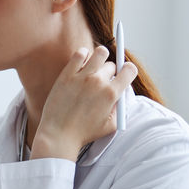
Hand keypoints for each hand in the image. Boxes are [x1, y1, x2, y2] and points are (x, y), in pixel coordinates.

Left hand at [33, 45, 136, 160]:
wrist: (59, 135)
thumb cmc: (84, 133)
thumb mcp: (111, 125)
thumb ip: (119, 107)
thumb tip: (121, 91)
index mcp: (111, 94)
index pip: (130, 69)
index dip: (128, 71)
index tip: (122, 75)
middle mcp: (98, 82)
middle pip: (112, 65)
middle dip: (109, 72)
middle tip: (102, 81)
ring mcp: (82, 77)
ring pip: (100, 53)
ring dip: (100, 58)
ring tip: (94, 68)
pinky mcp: (67, 75)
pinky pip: (80, 53)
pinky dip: (83, 55)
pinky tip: (81, 63)